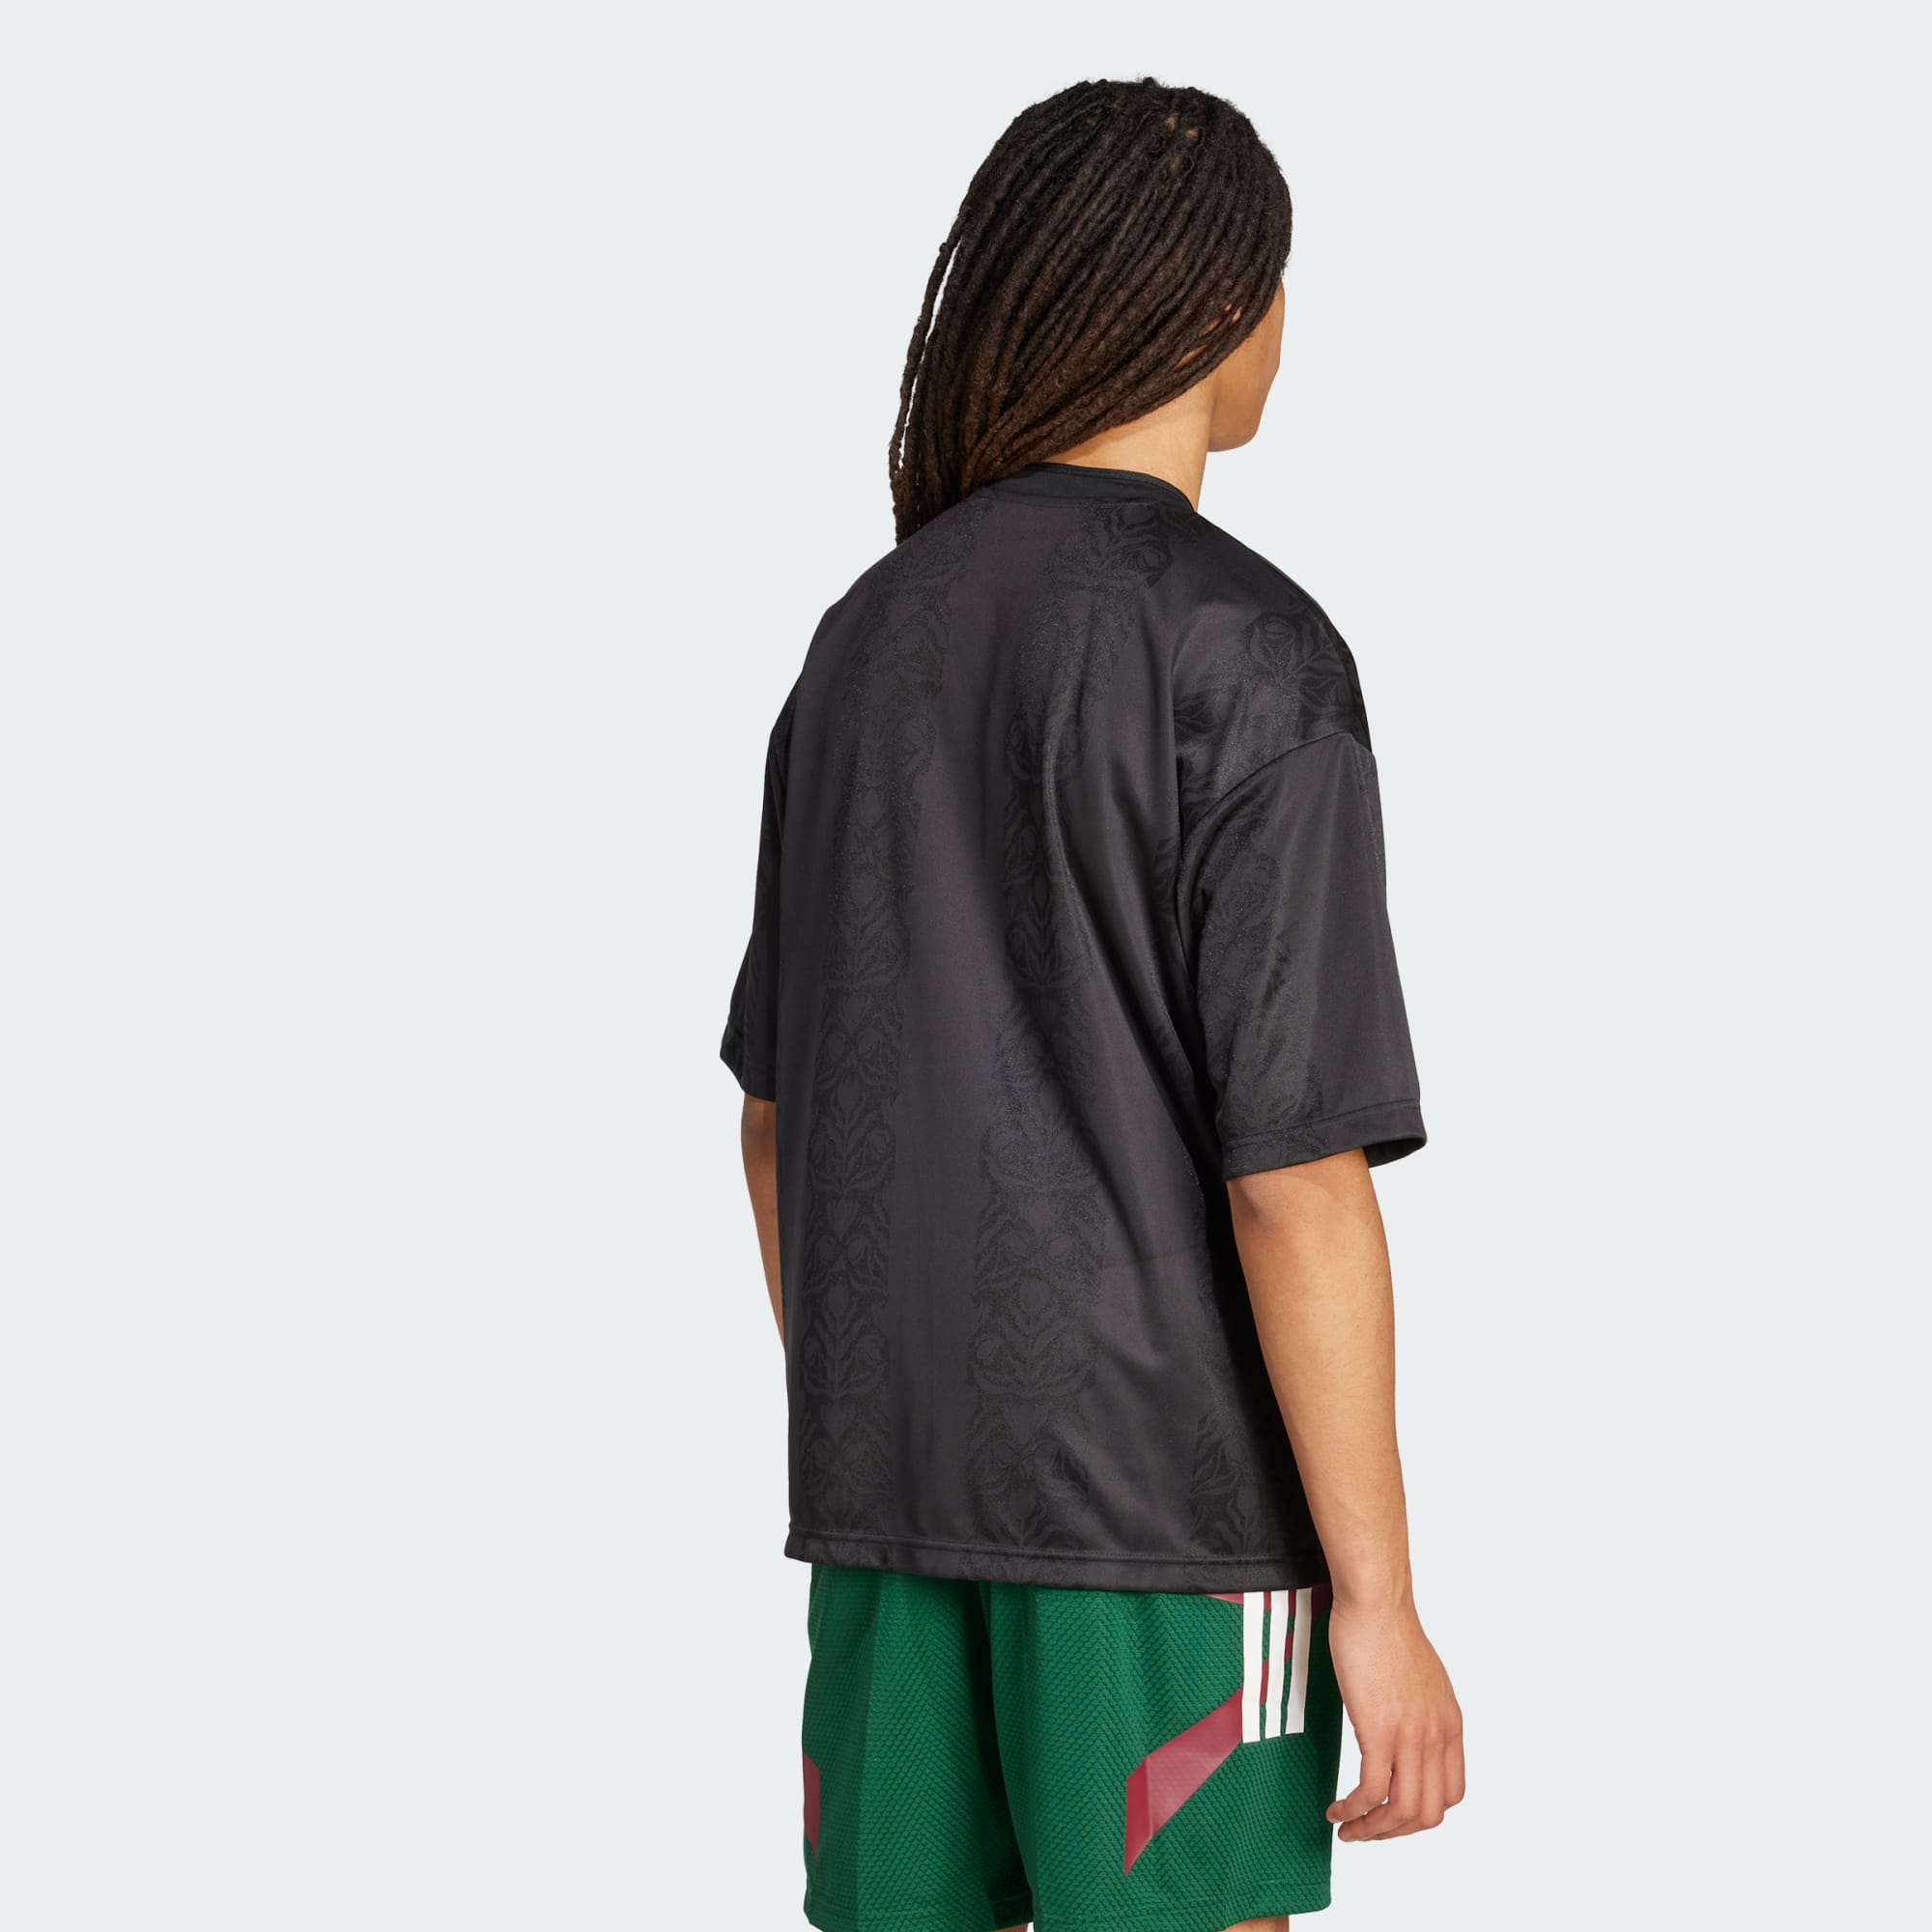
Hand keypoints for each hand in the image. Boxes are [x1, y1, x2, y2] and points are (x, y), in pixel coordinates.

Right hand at [1325, 1595, 1464, 1840]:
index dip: (1421, 1812)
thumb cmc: (1387, 1629)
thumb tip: (1402, 1728)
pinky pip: (1371, 1790)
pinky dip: (1354, 1810)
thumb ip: (1420, 1711)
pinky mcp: (1379, 1730)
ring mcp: (1410, 1736)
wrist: (1376, 1603)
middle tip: (1366, 1831)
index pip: (1450, 1793)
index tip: (1392, 1812)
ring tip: (1348, 1829)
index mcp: (1450, 1725)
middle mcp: (1436, 1737)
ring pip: (1402, 1811)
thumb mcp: (1421, 1680)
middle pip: (1428, 1812)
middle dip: (1395, 1832)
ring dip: (1373, 1830)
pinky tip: (1337, 1809)